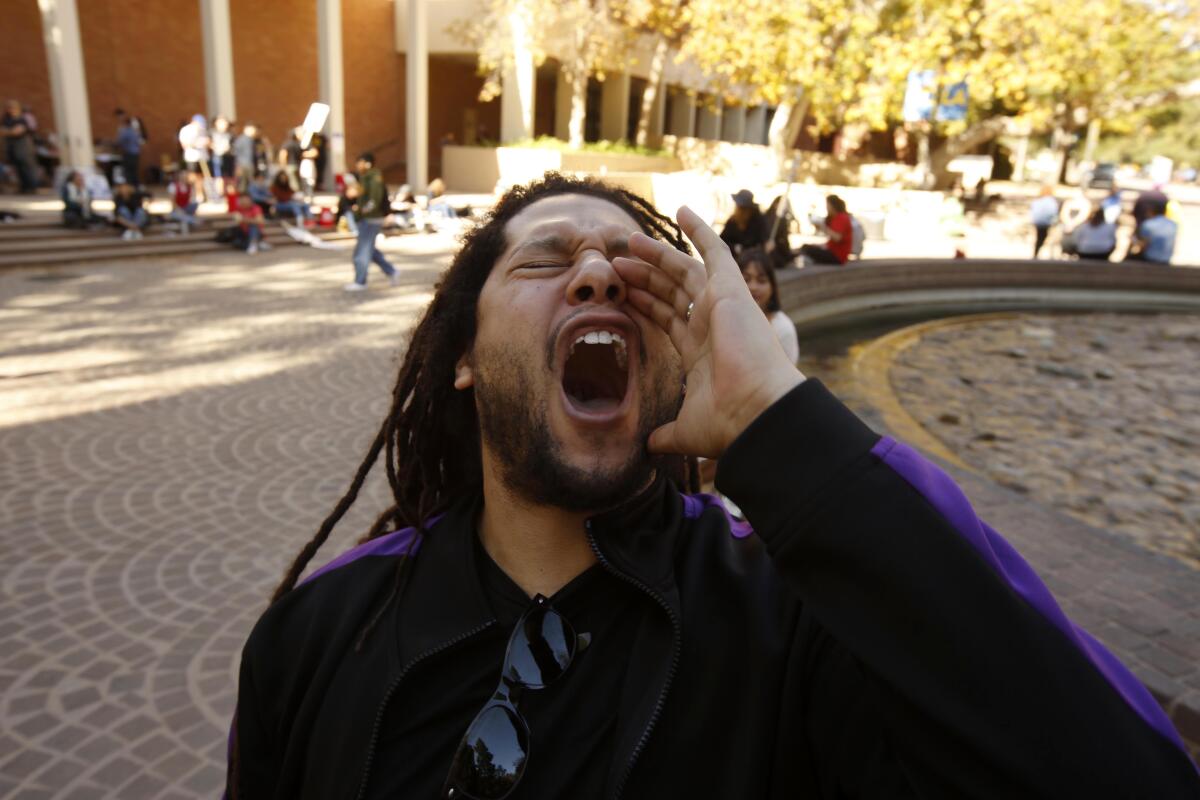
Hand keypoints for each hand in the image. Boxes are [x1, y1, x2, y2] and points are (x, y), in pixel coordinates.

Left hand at [613, 206, 804, 458]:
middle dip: (645, 277)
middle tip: (617, 263)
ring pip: (683, 270)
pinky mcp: (729, 291)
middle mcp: (712, 326)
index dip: (645, 306)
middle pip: (671, 292)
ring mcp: (721, 306)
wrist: (756, 413)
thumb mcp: (686, 431)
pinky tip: (680, 210)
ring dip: (657, 254)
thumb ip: (665, 435)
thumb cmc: (728, 424)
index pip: (668, 320)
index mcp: (702, 354)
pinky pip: (714, 251)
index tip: (622, 294)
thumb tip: (647, 449)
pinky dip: (699, 230)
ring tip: (628, 242)